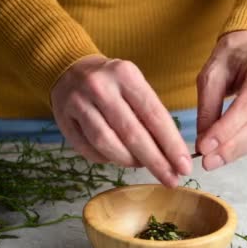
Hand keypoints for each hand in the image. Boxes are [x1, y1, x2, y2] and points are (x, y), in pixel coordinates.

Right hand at [51, 55, 191, 186]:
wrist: (69, 68)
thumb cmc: (111, 82)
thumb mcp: (133, 84)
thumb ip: (150, 114)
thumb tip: (171, 154)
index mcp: (125, 74)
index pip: (154, 114)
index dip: (171, 144)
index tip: (184, 165)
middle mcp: (100, 87)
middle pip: (131, 133)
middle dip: (155, 161)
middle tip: (170, 179)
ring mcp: (78, 103)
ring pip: (107, 143)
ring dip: (128, 161)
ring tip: (141, 165)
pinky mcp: (63, 119)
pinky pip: (87, 149)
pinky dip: (105, 159)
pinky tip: (115, 158)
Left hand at [196, 30, 246, 169]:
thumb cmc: (232, 56)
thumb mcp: (211, 73)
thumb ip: (208, 106)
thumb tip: (204, 142)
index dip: (227, 129)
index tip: (205, 147)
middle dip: (231, 146)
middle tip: (208, 161)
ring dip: (238, 150)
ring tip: (214, 161)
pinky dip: (246, 145)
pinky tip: (228, 153)